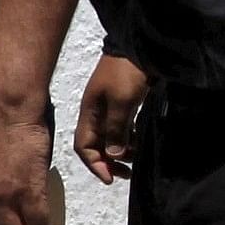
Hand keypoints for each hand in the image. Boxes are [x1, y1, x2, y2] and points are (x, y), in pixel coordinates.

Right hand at [74, 54, 147, 185]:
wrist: (138, 46)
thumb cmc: (126, 73)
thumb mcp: (121, 101)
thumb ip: (116, 129)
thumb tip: (114, 155)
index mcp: (89, 114)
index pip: (84, 147)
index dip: (95, 165)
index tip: (111, 179)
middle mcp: (96, 115)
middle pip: (96, 146)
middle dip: (109, 163)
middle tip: (128, 174)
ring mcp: (109, 109)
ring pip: (111, 139)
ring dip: (122, 152)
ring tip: (138, 159)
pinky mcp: (123, 104)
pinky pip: (122, 129)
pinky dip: (129, 140)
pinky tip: (140, 143)